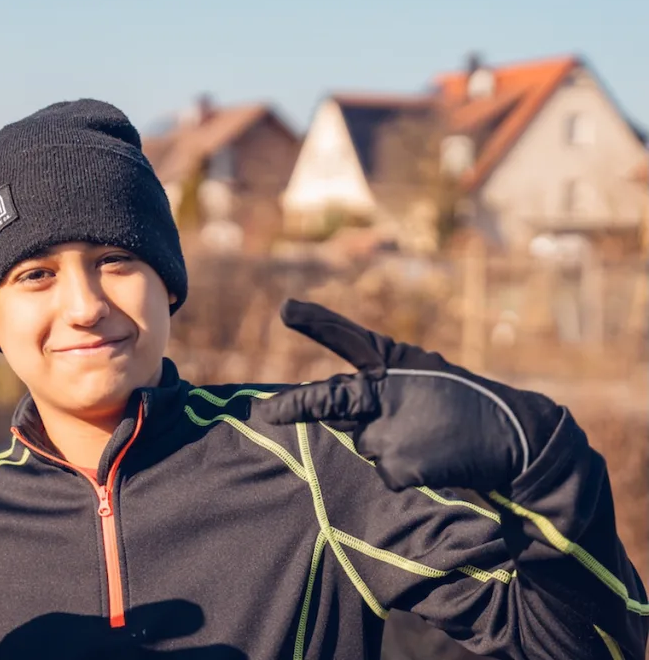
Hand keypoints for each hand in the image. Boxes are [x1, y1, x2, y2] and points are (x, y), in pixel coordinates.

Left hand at [258, 300, 562, 491]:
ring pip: (362, 441)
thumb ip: (372, 387)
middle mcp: (386, 390)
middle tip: (267, 412)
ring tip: (423, 435)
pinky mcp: (399, 464)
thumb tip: (330, 409)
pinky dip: (402, 469)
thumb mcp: (418, 375)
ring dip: (382, 443)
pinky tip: (430, 458)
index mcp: (392, 361)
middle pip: (329, 401)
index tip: (285, 309)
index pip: (348, 337)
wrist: (512, 436)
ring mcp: (390, 428)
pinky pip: (384, 471)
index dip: (316, 322)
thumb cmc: (459, 400)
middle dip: (295, 407)